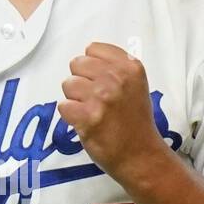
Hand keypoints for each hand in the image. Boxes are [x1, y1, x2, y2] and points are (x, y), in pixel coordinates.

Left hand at [57, 42, 164, 184]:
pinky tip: (86, 123)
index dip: (91, 66)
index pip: (93, 49)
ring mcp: (101, 97)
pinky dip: (70, 116)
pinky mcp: (87, 117)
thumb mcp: (135, 86)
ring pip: (68, 84)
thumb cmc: (136, 121)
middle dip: (81, 80)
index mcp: (130, 67)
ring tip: (91, 111)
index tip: (99, 80)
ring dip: (75, 98)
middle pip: (77, 64)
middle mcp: (116, 78)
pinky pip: (63, 106)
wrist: (140, 155)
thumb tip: (87, 56)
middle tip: (93, 98)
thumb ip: (115, 68)